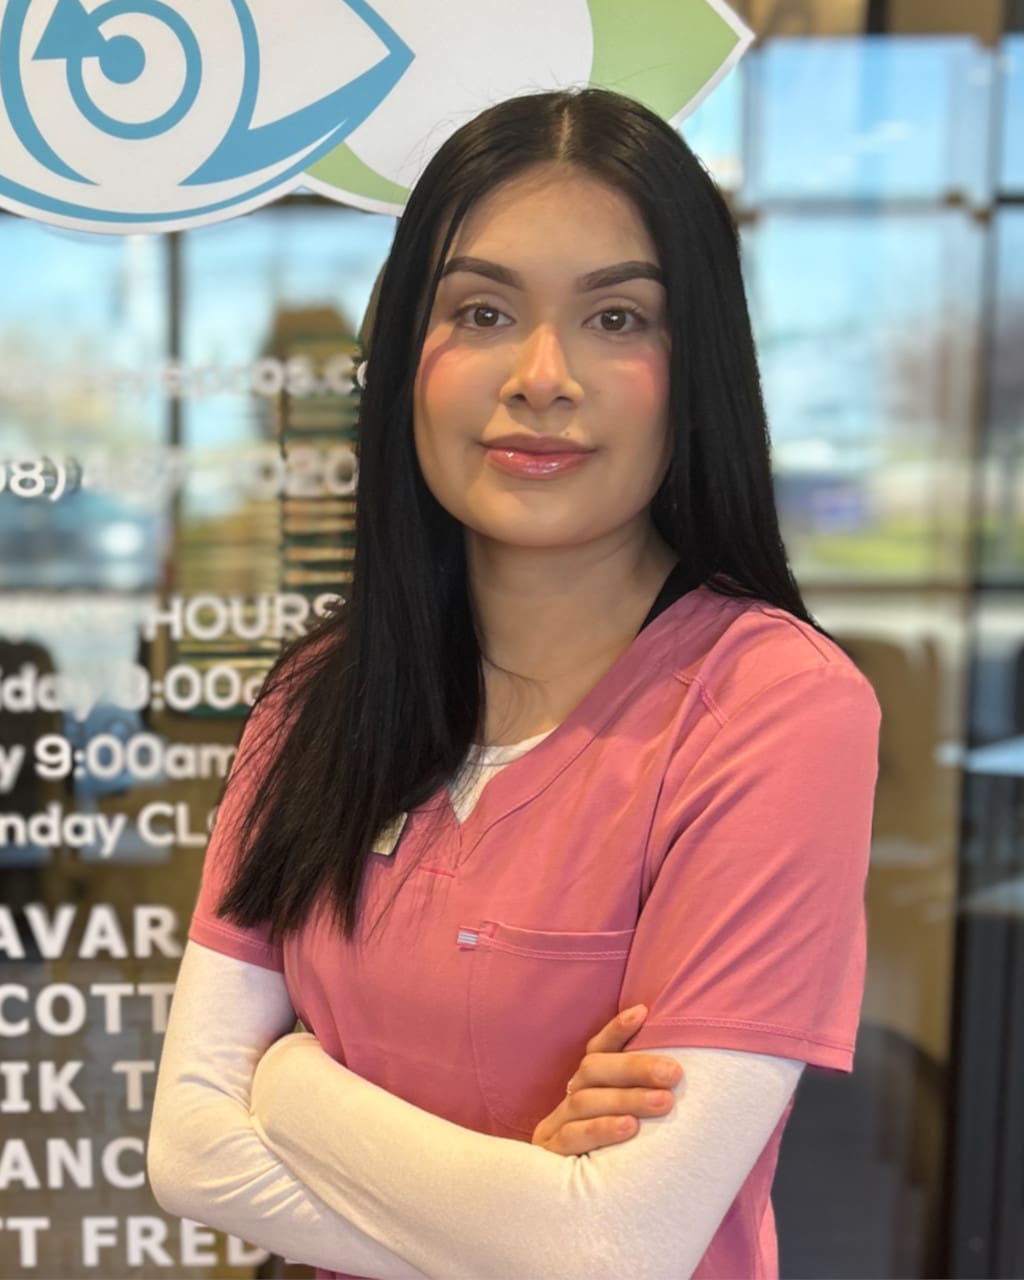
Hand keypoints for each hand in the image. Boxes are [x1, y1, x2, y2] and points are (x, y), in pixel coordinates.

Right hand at [531, 1004, 683, 1154]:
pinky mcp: (548, 1158)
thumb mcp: (625, 1126)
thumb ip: (642, 1101)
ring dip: (626, 1098)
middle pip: (593, 1070)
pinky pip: (572, 1139)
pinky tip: (629, 1129)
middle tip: (674, 1073)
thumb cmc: (612, 1166)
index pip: (596, 1050)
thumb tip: (685, 1077)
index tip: (643, 1012)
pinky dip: (601, 1130)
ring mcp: (554, 1129)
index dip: (616, 1031)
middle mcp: (566, 1102)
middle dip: (635, 1067)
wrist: (570, 1218)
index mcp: (584, 1089)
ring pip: (585, 1101)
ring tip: (663, 1102)